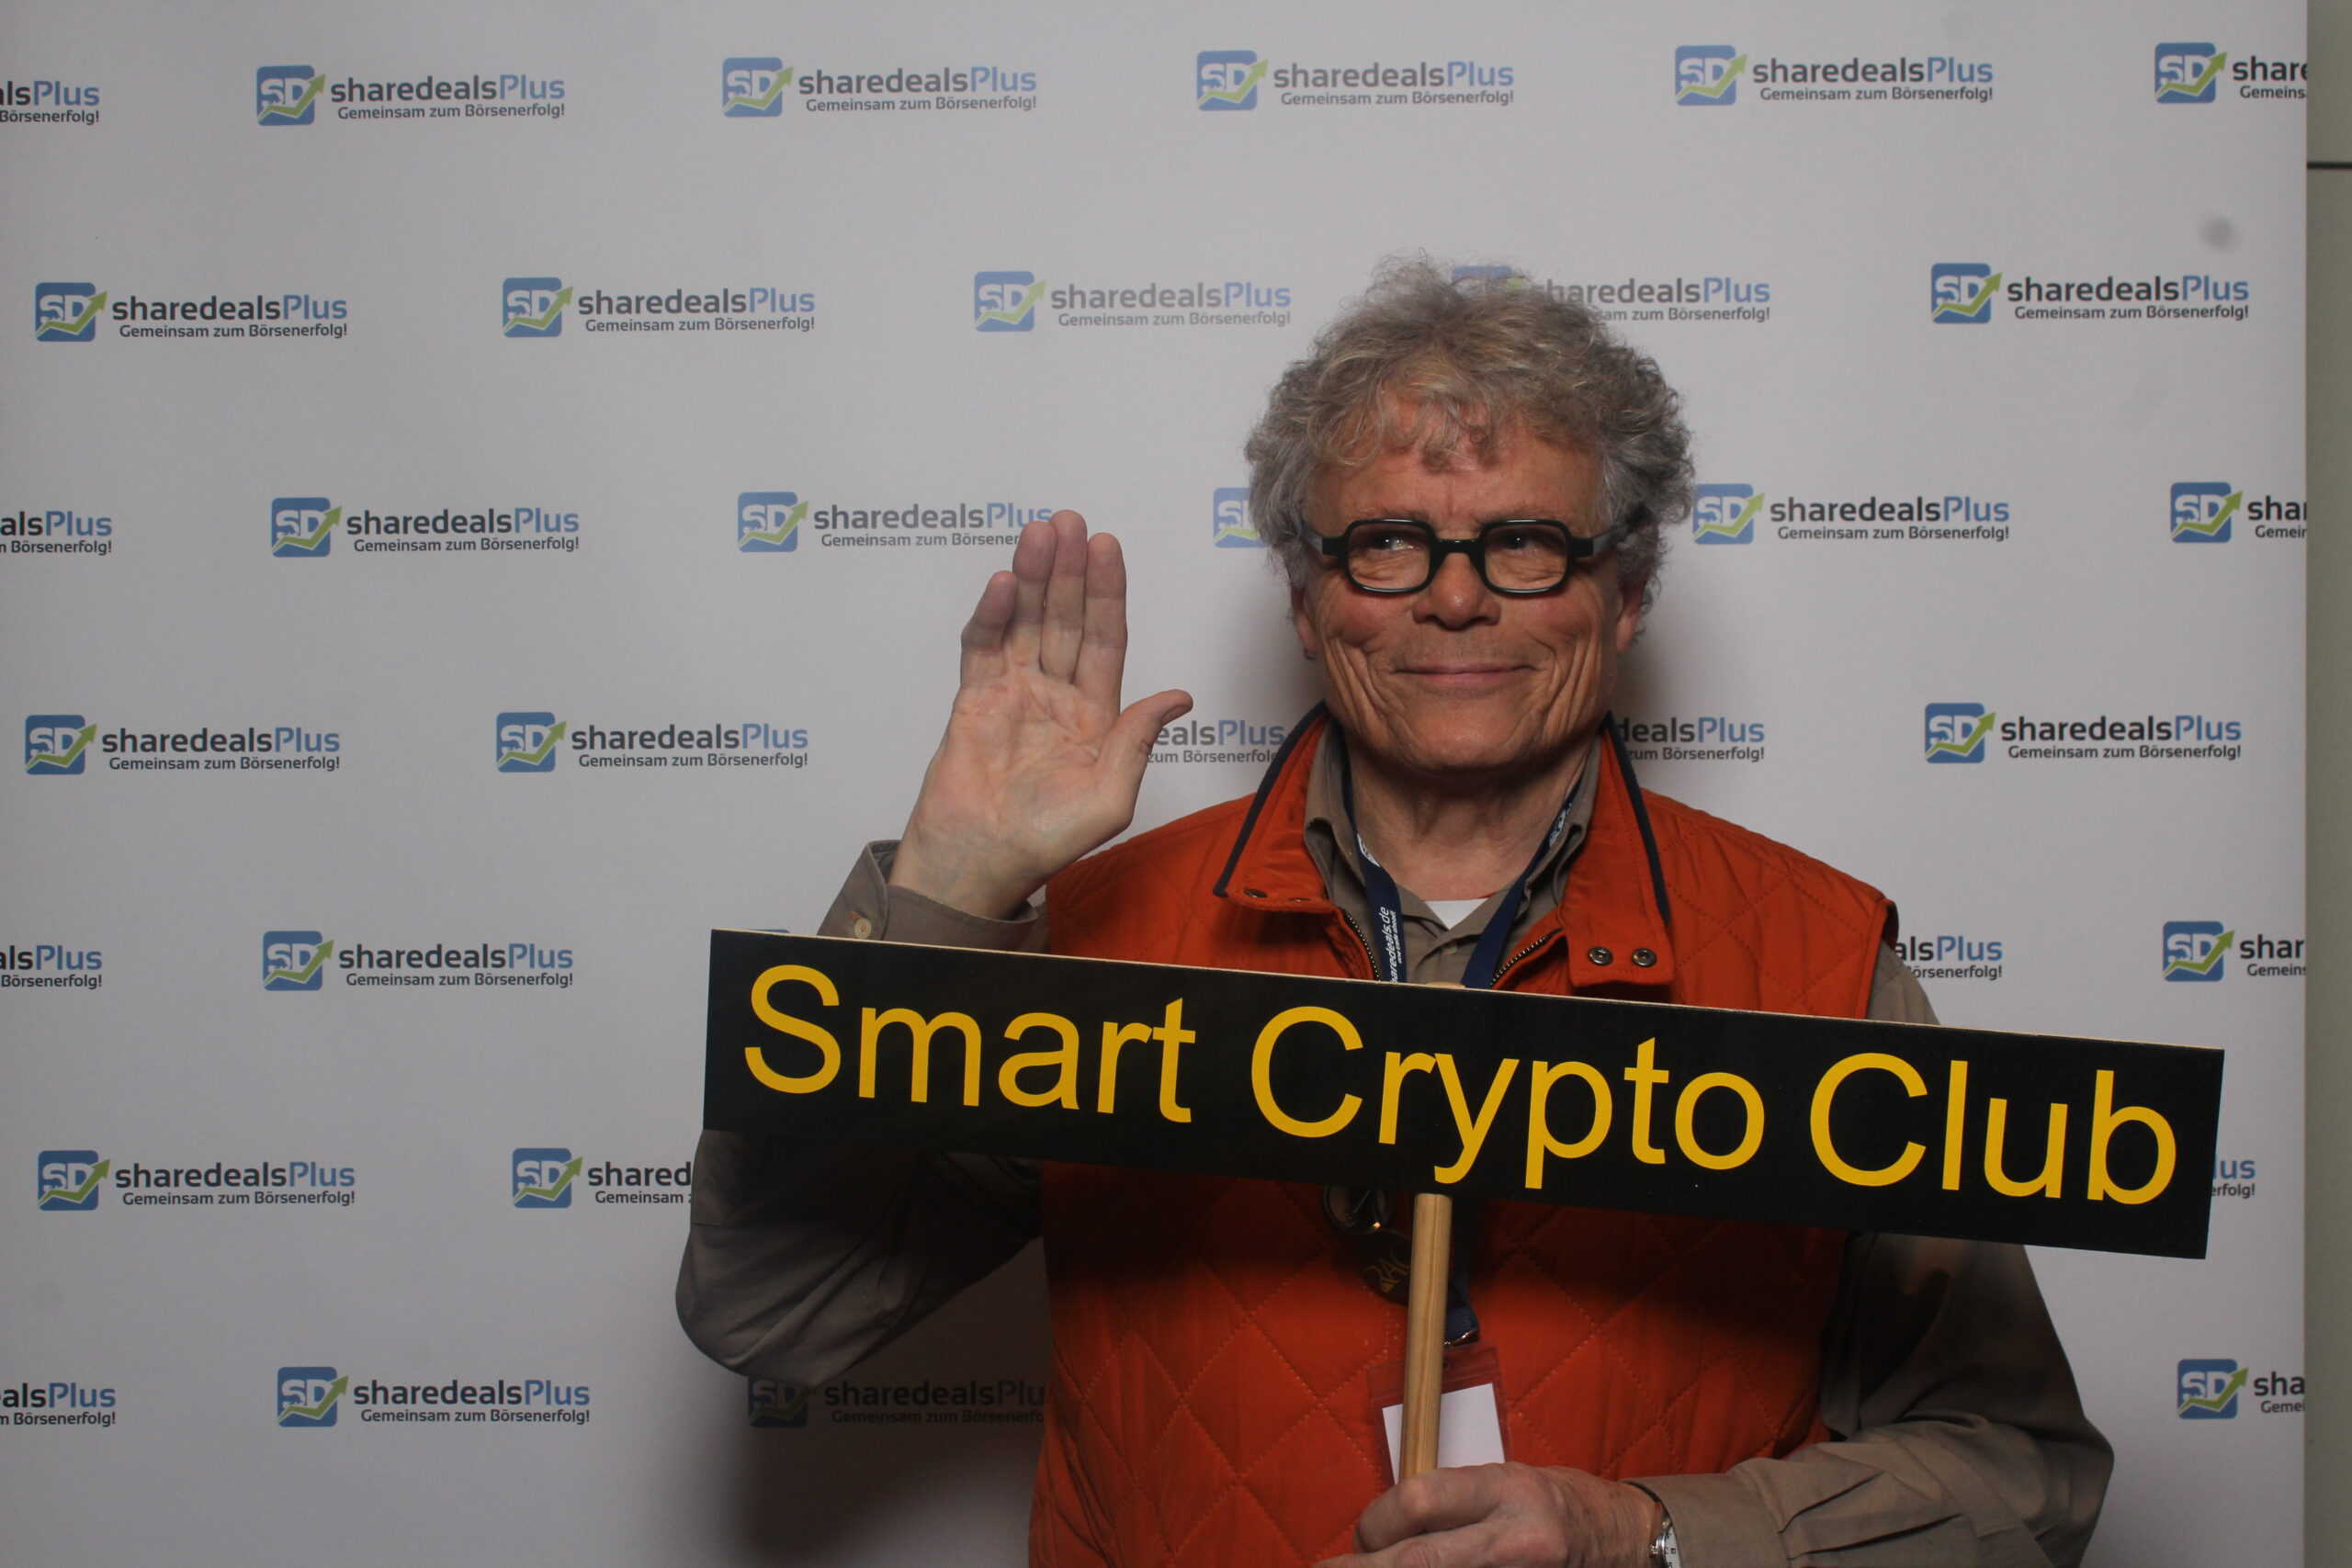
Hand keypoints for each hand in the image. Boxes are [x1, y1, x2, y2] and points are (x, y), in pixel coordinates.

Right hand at [890, 510, 1191, 917]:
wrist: (981, 863)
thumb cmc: (1047, 841)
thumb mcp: (1110, 797)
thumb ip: (1138, 740)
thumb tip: (1180, 696)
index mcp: (1095, 713)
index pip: (1104, 638)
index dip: (1107, 593)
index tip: (1108, 547)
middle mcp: (1055, 694)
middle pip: (1064, 619)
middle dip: (1069, 570)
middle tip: (1071, 522)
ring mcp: (1012, 693)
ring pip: (1025, 622)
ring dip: (1031, 578)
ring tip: (1038, 533)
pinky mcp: (973, 700)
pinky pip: (982, 648)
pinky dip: (991, 615)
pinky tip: (1002, 583)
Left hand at [1318, 1464, 1660, 1567]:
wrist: (1626, 1542)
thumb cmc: (1556, 1504)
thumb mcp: (1504, 1481)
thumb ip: (1449, 1503)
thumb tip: (1379, 1531)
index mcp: (1506, 1491)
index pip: (1418, 1502)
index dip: (1376, 1521)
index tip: (1365, 1533)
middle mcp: (1516, 1540)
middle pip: (1418, 1563)